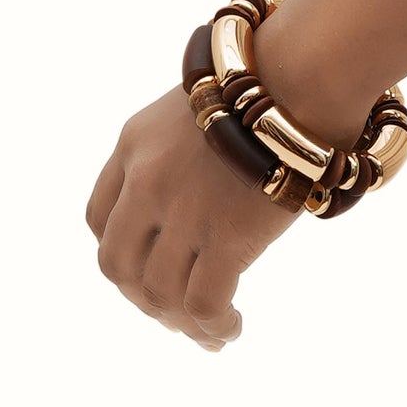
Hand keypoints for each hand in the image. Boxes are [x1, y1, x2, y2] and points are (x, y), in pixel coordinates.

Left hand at [85, 88, 293, 348]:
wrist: (307, 73)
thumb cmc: (279, 76)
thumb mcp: (205, 103)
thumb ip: (189, 145)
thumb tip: (215, 184)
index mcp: (134, 145)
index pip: (99, 219)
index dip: (122, 253)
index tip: (148, 269)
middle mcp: (146, 181)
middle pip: (119, 263)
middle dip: (142, 298)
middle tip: (173, 314)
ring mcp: (182, 212)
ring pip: (160, 291)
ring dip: (181, 322)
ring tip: (210, 333)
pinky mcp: (226, 237)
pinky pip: (204, 301)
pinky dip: (213, 325)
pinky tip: (230, 329)